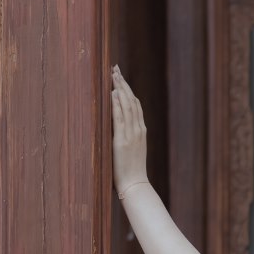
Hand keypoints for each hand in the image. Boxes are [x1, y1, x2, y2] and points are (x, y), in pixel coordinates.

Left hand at [111, 63, 148, 198]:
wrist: (134, 185)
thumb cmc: (131, 173)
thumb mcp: (132, 152)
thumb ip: (128, 140)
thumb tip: (119, 132)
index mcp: (141, 132)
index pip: (136, 106)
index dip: (129, 90)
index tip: (121, 79)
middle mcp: (138, 130)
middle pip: (132, 101)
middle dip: (123, 83)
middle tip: (115, 69)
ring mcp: (131, 134)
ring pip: (127, 105)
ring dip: (119, 88)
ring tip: (113, 75)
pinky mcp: (122, 140)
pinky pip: (120, 118)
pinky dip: (117, 103)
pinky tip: (113, 92)